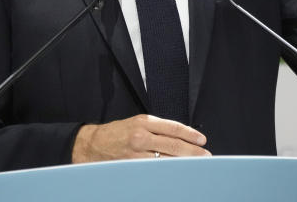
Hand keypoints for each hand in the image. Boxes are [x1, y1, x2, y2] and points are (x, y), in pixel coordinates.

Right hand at [72, 114, 210, 162]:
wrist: (91, 145)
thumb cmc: (118, 133)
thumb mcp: (138, 123)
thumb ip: (158, 129)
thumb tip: (182, 138)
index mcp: (144, 122)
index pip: (174, 128)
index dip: (191, 134)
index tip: (202, 140)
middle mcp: (141, 136)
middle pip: (173, 145)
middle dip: (192, 152)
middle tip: (205, 157)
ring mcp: (136, 153)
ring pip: (165, 160)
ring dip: (182, 164)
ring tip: (195, 167)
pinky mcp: (131, 167)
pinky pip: (153, 170)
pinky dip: (166, 172)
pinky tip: (175, 174)